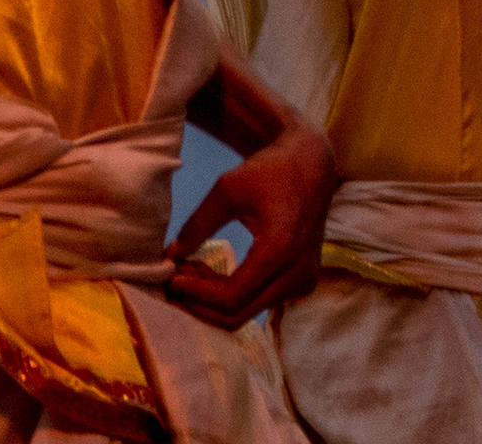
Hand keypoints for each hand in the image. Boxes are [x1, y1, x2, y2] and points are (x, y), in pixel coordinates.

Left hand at [164, 117, 335, 328]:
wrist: (312, 166)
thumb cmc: (270, 171)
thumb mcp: (227, 189)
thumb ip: (198, 225)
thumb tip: (169, 256)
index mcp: (282, 249)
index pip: (231, 296)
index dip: (195, 294)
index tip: (170, 277)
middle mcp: (297, 274)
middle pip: (236, 315)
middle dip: (198, 303)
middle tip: (172, 280)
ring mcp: (302, 284)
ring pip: (244, 313)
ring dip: (210, 300)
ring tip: (187, 269)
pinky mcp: (300, 285)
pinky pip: (256, 303)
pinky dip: (227, 295)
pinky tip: (208, 273)